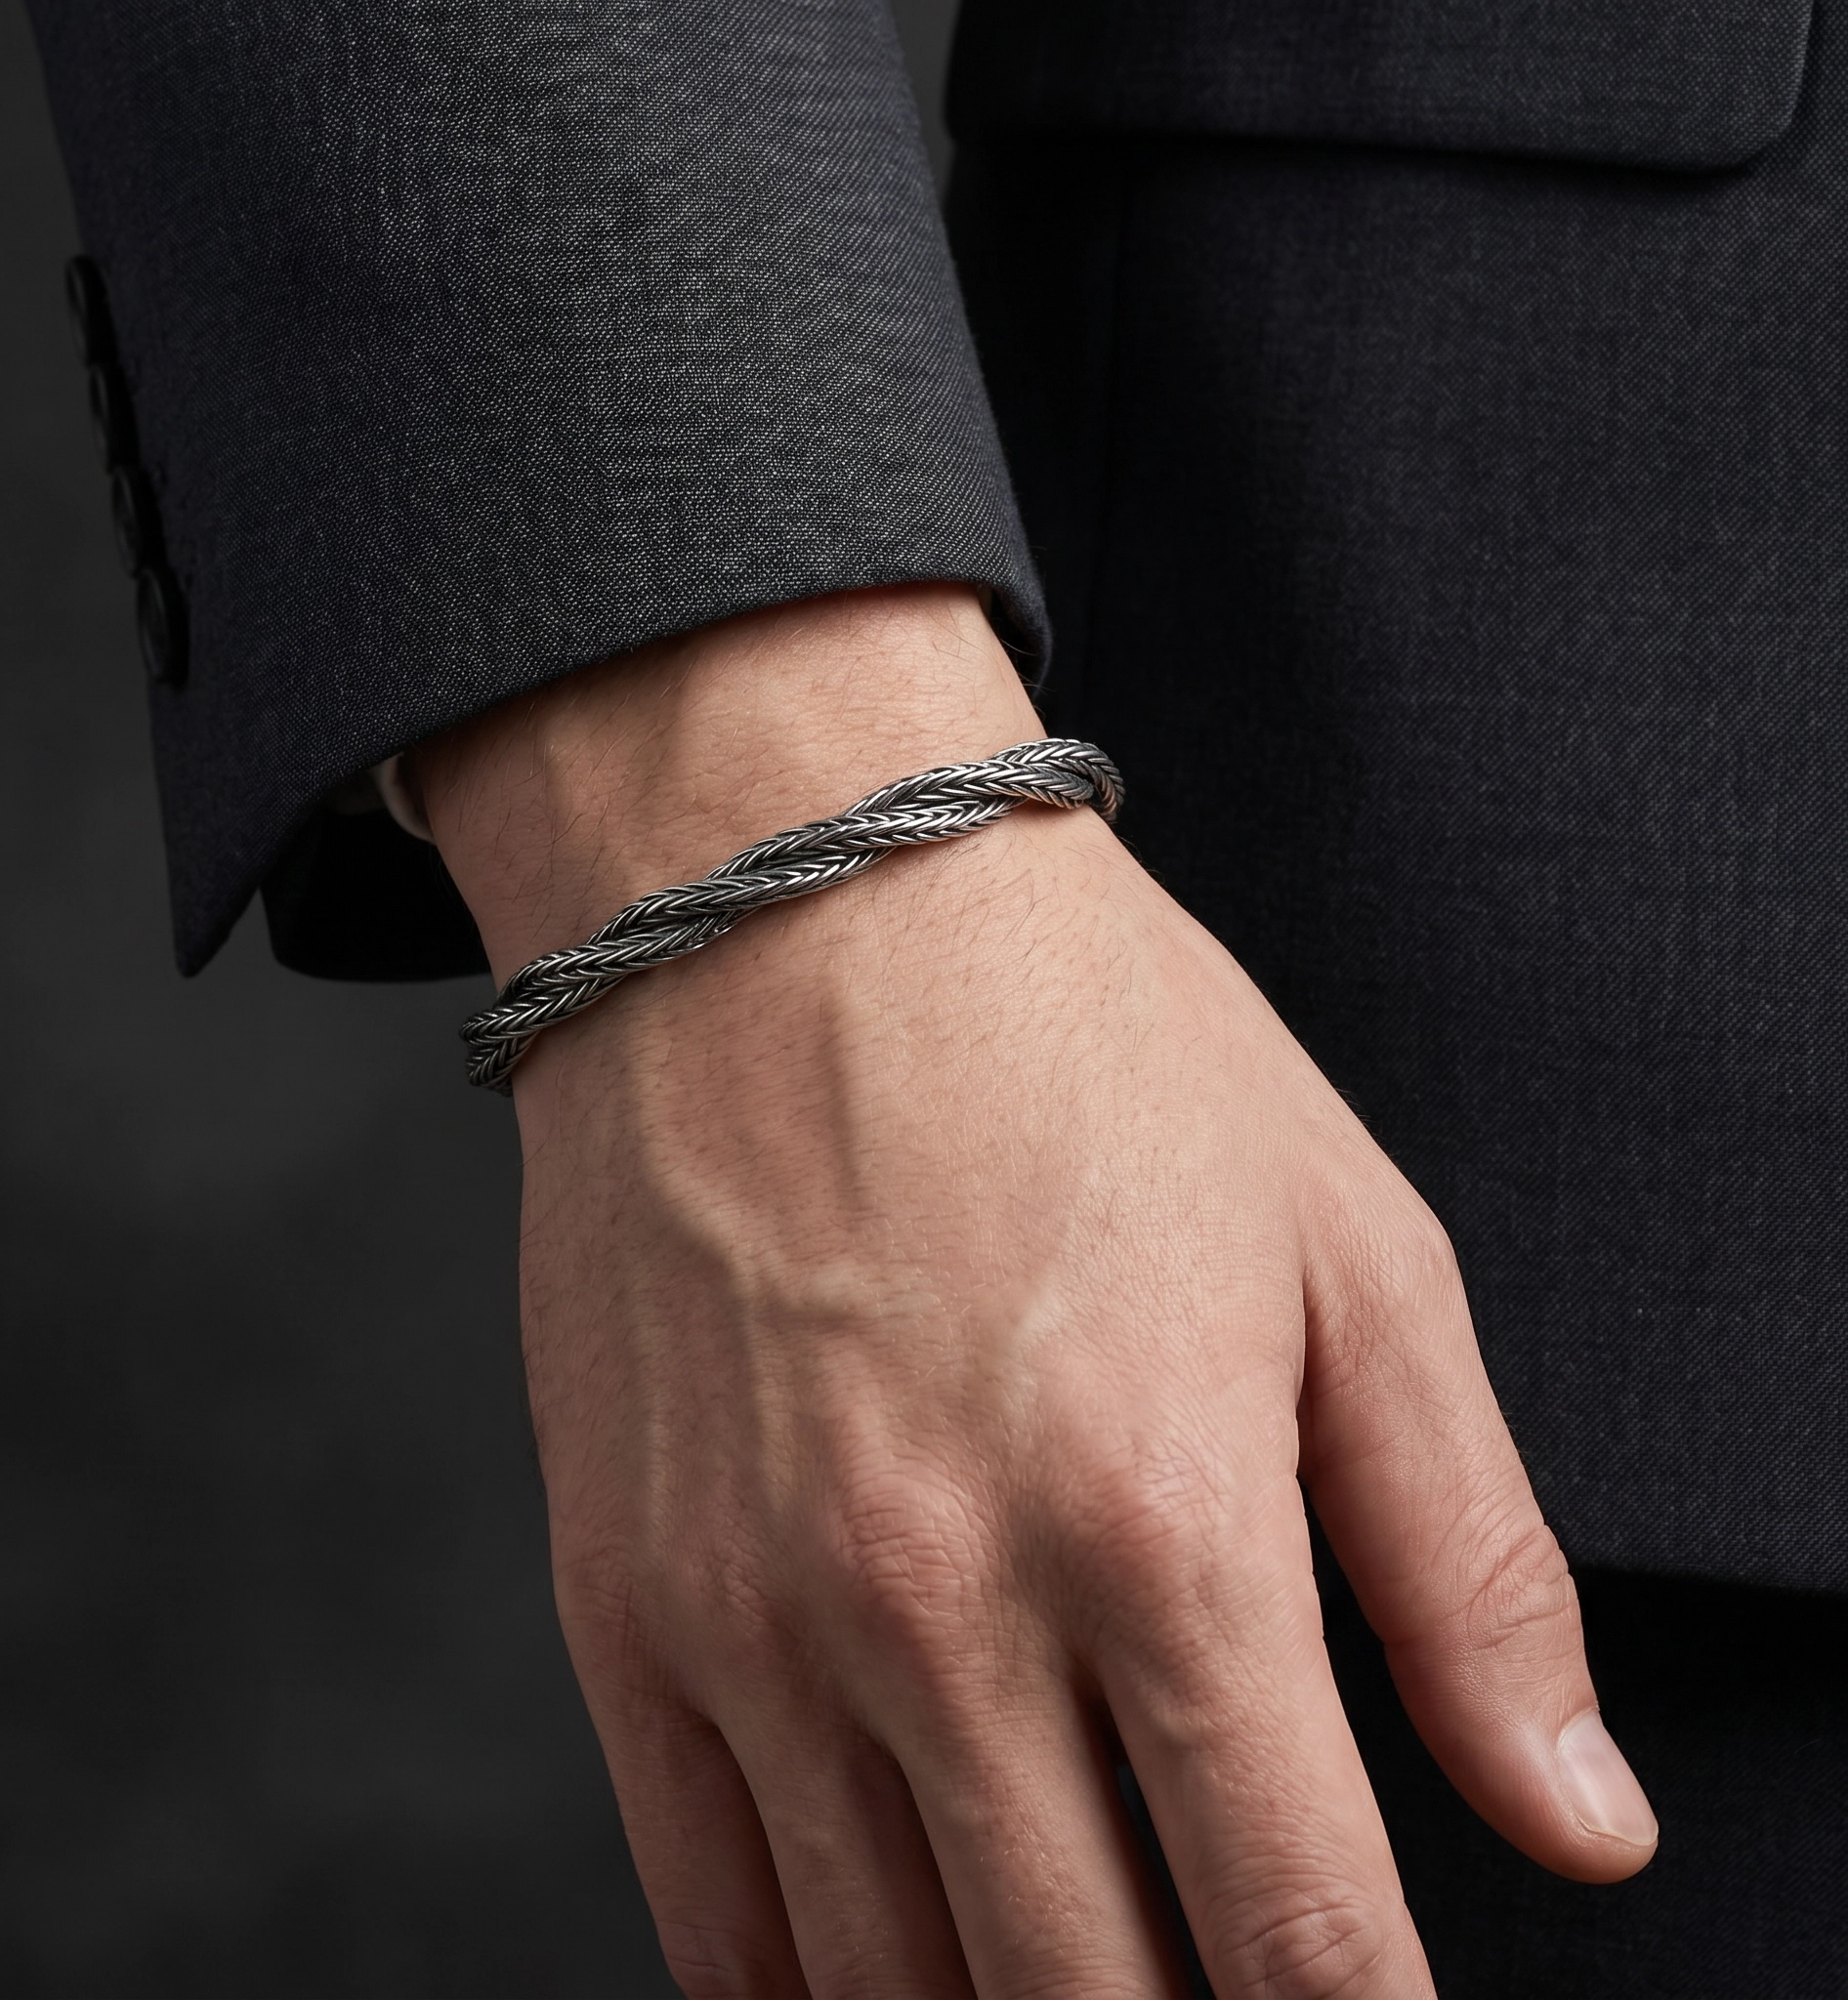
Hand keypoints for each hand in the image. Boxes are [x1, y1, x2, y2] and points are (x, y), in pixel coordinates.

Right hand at [418, 584, 1655, 1997]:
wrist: (784, 903)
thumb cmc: (1081, 1046)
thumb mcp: (1347, 1258)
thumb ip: (1469, 1567)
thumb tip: (1577, 1818)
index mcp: (1161, 1517)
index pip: (1301, 1937)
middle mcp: (941, 1600)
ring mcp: (755, 1617)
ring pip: (892, 1992)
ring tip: (1073, 1981)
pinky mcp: (621, 1601)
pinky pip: (707, 1913)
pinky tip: (879, 1990)